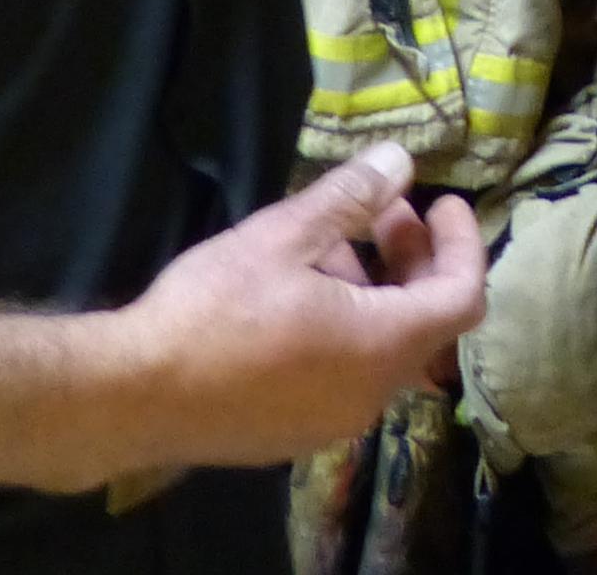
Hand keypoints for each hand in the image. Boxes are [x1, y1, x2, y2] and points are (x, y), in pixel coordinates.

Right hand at [92, 146, 485, 477]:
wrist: (134, 397)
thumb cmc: (215, 311)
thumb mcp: (283, 236)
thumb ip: (350, 198)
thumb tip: (401, 161)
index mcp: (382, 347)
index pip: (462, 296)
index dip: (462, 243)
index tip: (443, 201)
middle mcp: (370, 395)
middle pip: (423, 321)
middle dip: (411, 258)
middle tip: (382, 209)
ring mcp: (331, 422)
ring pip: (380, 347)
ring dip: (370, 289)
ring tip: (323, 242)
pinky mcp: (293, 434)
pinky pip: (344, 375)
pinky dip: (343, 328)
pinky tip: (291, 296)